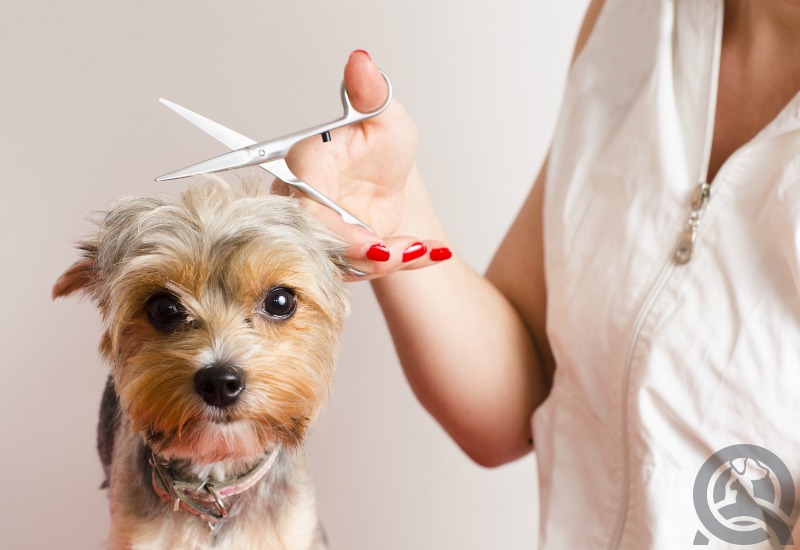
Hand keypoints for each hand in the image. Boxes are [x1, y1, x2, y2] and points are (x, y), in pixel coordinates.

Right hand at [282, 50, 450, 279]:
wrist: (391, 179)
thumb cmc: (380, 147)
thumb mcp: (384, 117)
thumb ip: (371, 93)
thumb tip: (361, 62)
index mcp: (306, 167)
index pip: (305, 204)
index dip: (336, 229)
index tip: (373, 243)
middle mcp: (304, 204)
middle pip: (321, 243)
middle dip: (365, 255)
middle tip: (405, 251)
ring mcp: (320, 233)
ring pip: (344, 262)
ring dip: (388, 261)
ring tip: (423, 249)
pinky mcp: (340, 255)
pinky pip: (365, 269)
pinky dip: (402, 263)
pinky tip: (429, 252)